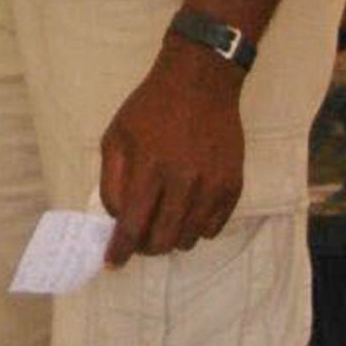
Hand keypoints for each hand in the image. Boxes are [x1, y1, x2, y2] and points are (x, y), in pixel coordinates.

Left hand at [98, 35, 245, 264]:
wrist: (199, 82)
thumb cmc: (150, 108)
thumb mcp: (116, 134)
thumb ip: (112, 179)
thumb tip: (115, 218)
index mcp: (150, 167)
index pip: (133, 225)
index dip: (121, 249)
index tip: (113, 263)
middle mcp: (184, 181)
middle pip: (163, 240)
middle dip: (146, 247)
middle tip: (140, 239)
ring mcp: (212, 186)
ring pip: (190, 239)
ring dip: (172, 237)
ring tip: (164, 219)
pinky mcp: (233, 186)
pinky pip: (214, 228)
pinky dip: (197, 228)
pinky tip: (187, 210)